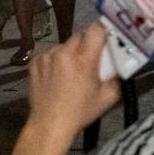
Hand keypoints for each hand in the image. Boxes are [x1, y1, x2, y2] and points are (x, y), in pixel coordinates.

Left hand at [25, 23, 120, 145]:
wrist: (49, 125)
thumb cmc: (80, 112)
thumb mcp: (108, 97)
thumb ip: (116, 77)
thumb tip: (118, 63)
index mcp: (84, 60)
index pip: (96, 29)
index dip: (103, 31)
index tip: (106, 38)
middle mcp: (64, 53)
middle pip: (80, 35)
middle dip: (87, 44)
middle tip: (90, 58)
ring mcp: (47, 56)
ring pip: (64, 44)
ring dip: (70, 52)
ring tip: (71, 70)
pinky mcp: (35, 61)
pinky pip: (50, 52)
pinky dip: (55, 59)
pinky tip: (56, 74)